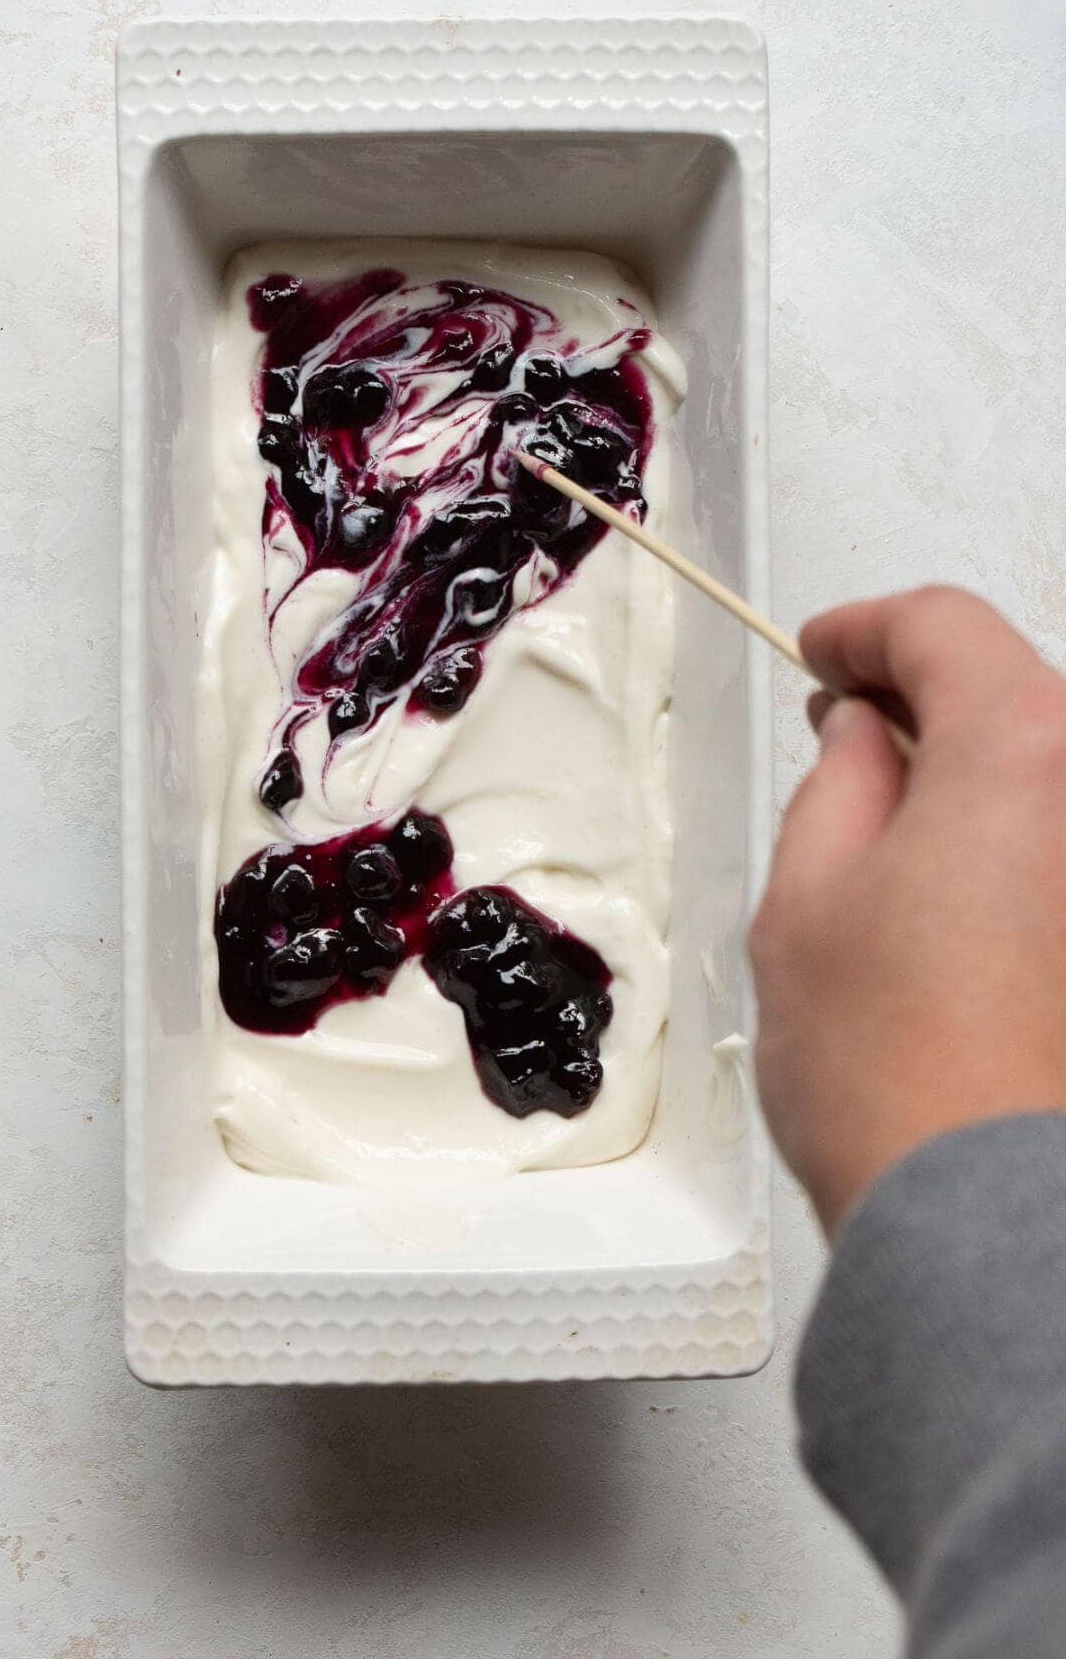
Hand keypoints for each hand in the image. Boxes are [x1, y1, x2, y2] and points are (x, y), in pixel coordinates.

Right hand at [749, 586, 1065, 1233]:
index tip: (825, 657)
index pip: (943, 628)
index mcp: (1024, 752)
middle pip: (1015, 693)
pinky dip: (1020, 845)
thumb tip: (864, 739)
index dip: (864, 630)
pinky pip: (1065, 849)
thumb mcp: (806, 896)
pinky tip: (960, 901)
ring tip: (895, 838)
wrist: (984, 1218)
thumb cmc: (897, 1076)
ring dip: (977, 778)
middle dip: (925, 702)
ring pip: (1049, 775)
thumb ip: (838, 781)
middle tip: (846, 739)